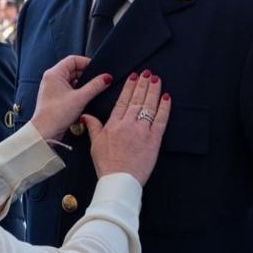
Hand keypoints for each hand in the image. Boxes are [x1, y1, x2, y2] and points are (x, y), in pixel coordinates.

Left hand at [31, 55, 112, 141]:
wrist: (44, 132)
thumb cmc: (56, 114)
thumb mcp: (80, 98)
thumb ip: (95, 86)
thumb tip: (106, 77)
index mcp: (54, 73)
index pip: (73, 59)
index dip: (86, 63)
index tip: (98, 70)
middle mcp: (52, 78)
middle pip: (73, 69)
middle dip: (86, 75)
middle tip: (98, 81)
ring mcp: (53, 88)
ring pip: (72, 80)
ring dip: (82, 84)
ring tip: (93, 90)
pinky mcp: (55, 97)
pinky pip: (69, 89)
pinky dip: (78, 91)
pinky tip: (85, 98)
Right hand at [83, 71, 170, 185]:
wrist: (119, 180)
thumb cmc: (107, 164)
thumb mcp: (95, 144)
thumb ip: (93, 126)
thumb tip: (86, 115)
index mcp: (114, 123)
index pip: (123, 100)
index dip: (129, 87)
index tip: (134, 76)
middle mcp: (128, 123)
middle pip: (137, 99)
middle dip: (143, 84)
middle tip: (148, 72)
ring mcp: (142, 130)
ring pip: (149, 106)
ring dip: (153, 91)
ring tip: (156, 79)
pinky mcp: (154, 140)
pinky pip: (161, 120)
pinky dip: (164, 108)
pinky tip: (166, 98)